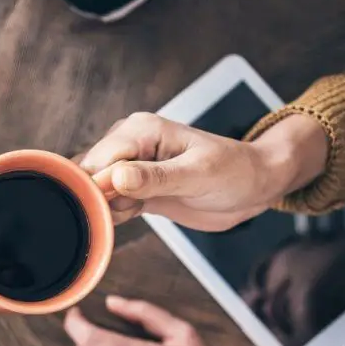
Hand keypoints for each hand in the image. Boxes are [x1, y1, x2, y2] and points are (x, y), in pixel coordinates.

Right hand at [75, 112, 327, 230]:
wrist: (255, 186)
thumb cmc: (236, 172)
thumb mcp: (198, 174)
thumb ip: (155, 177)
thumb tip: (116, 177)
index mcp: (141, 129)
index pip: (100, 158)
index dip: (96, 186)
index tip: (108, 208)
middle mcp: (129, 143)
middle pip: (89, 173)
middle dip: (98, 198)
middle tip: (127, 212)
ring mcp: (130, 166)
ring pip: (94, 190)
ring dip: (105, 208)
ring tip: (136, 211)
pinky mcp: (135, 188)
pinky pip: (108, 202)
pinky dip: (113, 215)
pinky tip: (134, 215)